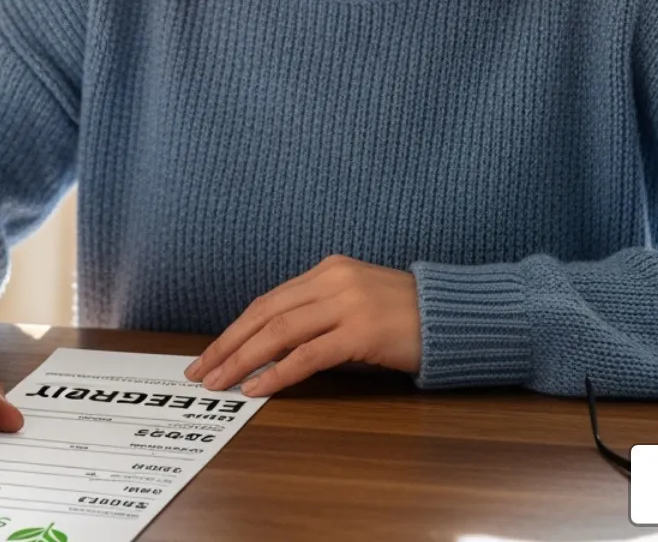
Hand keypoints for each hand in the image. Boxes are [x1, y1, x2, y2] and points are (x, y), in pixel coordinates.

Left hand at [183, 255, 420, 396]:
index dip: (235, 329)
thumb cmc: (408, 317)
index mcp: (328, 269)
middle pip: (265, 313)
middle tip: (201, 371)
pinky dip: (278, 373)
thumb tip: (273, 344)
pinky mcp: (362, 331)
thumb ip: (319, 313)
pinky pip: (308, 355)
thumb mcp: (357, 302)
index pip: (268, 301)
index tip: (210, 353)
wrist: (457, 318)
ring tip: (220, 382)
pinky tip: (257, 388)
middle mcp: (333, 279)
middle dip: (228, 345)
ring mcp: (348, 304)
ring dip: (243, 360)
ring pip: (279, 332)